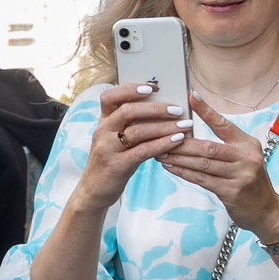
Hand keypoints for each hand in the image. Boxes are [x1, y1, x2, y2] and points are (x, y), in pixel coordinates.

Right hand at [75, 84, 192, 209]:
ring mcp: (107, 148)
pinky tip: (177, 140)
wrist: (93, 191)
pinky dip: (163, 144)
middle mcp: (101, 132)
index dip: (129, 89)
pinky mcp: (116, 165)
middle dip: (156, 108)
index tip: (152, 87)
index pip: (109, 96)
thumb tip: (163, 109)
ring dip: (165, 126)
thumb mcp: (115, 140)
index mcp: (102, 122)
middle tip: (177, 109)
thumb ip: (130, 125)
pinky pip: (143, 151)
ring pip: (138, 131)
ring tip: (185, 125)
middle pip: (127, 111)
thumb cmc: (112, 161)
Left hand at [156, 97, 278, 238]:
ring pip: (202, 163)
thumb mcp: (243, 158)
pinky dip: (183, 172)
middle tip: (160, 136)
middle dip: (181, 142)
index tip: (191, 96)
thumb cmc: (248, 180)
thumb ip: (224, 146)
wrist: (266, 210)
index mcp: (248, 144)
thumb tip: (189, 131)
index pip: (224, 124)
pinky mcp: (232, 192)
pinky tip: (169, 167)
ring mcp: (241, 176)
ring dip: (177, 158)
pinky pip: (202, 179)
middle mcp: (246, 158)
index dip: (207, 110)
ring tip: (159, 151)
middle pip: (207, 147)